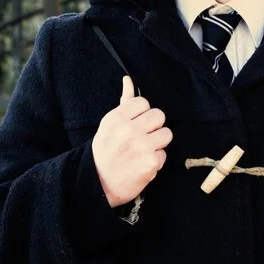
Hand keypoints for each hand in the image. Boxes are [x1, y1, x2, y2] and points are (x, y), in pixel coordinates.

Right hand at [92, 76, 172, 207]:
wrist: (97, 184)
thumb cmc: (105, 151)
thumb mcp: (109, 124)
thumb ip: (124, 102)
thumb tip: (128, 79)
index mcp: (117, 118)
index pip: (144, 102)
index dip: (142, 114)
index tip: (135, 124)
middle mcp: (129, 130)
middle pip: (159, 115)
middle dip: (153, 127)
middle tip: (142, 137)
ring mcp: (141, 147)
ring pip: (167, 134)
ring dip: (157, 143)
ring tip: (143, 150)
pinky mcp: (151, 163)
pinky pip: (164, 154)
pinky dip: (155, 161)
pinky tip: (142, 164)